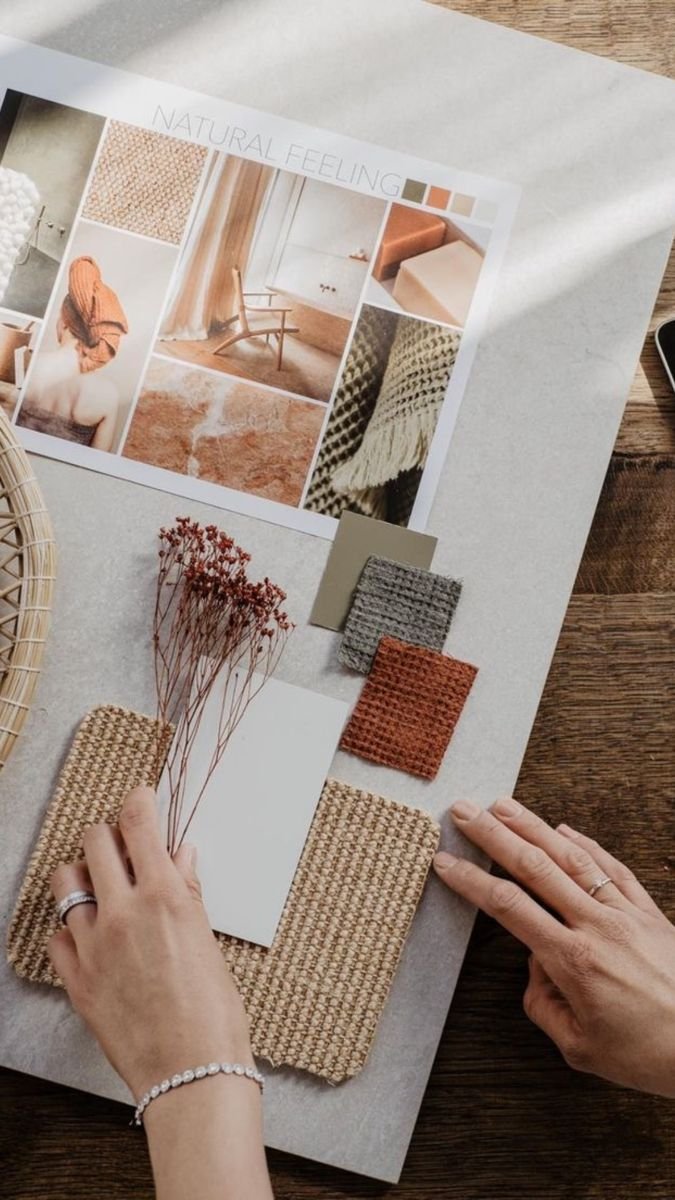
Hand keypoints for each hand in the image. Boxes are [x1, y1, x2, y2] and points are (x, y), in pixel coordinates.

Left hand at [47, 786, 252, 1099]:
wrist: (191, 1073)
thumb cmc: (213, 1012)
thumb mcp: (208, 940)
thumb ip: (187, 892)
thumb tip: (180, 856)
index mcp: (163, 896)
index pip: (138, 823)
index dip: (138, 800)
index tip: (141, 797)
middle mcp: (121, 912)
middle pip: (94, 841)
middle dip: (109, 835)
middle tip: (124, 847)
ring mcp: (92, 945)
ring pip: (66, 881)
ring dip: (83, 875)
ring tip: (103, 888)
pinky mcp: (76, 979)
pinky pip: (56, 935)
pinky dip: (71, 927)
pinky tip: (91, 936)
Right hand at [434, 798, 674, 1097]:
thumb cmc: (650, 1056)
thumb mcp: (581, 1049)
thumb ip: (545, 1006)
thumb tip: (535, 969)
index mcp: (573, 960)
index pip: (509, 908)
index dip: (471, 881)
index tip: (445, 862)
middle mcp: (597, 926)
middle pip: (534, 867)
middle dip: (493, 835)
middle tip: (464, 811)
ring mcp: (626, 914)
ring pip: (572, 858)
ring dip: (534, 827)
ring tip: (504, 805)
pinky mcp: (650, 914)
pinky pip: (613, 869)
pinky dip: (586, 845)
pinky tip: (565, 830)